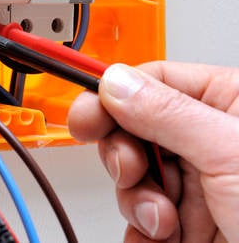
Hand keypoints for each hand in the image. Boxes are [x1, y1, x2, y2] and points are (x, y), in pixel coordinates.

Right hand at [68, 62, 238, 241]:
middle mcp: (210, 141)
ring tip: (166, 220)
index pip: (153, 82)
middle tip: (130, 171)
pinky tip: (162, 237)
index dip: (113, 94)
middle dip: (125, 155)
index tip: (85, 112)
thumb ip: (168, 113)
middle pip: (135, 129)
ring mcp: (200, 184)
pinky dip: (142, 230)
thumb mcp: (230, 154)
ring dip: (139, 201)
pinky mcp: (191, 222)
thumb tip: (117, 83)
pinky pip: (142, 217)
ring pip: (136, 176)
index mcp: (228, 104)